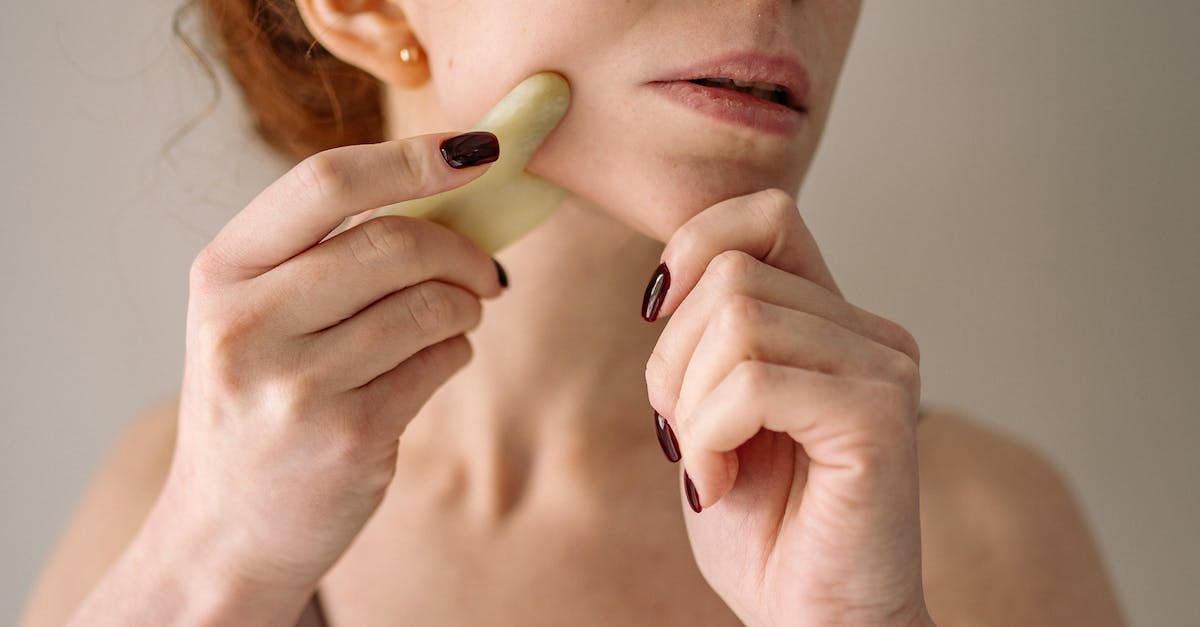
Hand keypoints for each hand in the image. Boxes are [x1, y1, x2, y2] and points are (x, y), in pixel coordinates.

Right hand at [156, 133, 504, 597]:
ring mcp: (297, 385)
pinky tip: (437, 360)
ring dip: (465, 305)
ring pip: (428, 304)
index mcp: (222, 273)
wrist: (224, 533)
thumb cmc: (257, 406)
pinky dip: (456, 351)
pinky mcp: (348, 436)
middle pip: (392, 243)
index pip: (324, 183)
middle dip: (460, 250)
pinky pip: (439, 362)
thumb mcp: (254, 319)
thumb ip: (324, 257)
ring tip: (457, 317)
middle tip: (484, 271)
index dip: (411, 159)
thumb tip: (446, 195)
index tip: (476, 153)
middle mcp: (248, 324)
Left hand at [644, 190, 933, 625]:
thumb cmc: (766, 531)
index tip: (655, 313)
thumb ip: (708, 338)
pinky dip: (709, 435)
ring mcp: (883, 370)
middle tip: (684, 434)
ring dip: (689, 402)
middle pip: (731, 273)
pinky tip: (719, 484)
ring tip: (707, 463)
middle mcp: (870, 333)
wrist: (814, 621)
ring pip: (737, 321)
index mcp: (831, 322)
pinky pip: (753, 383)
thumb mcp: (710, 412)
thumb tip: (670, 276)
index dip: (694, 244)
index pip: (765, 215)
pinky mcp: (877, 418)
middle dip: (672, 357)